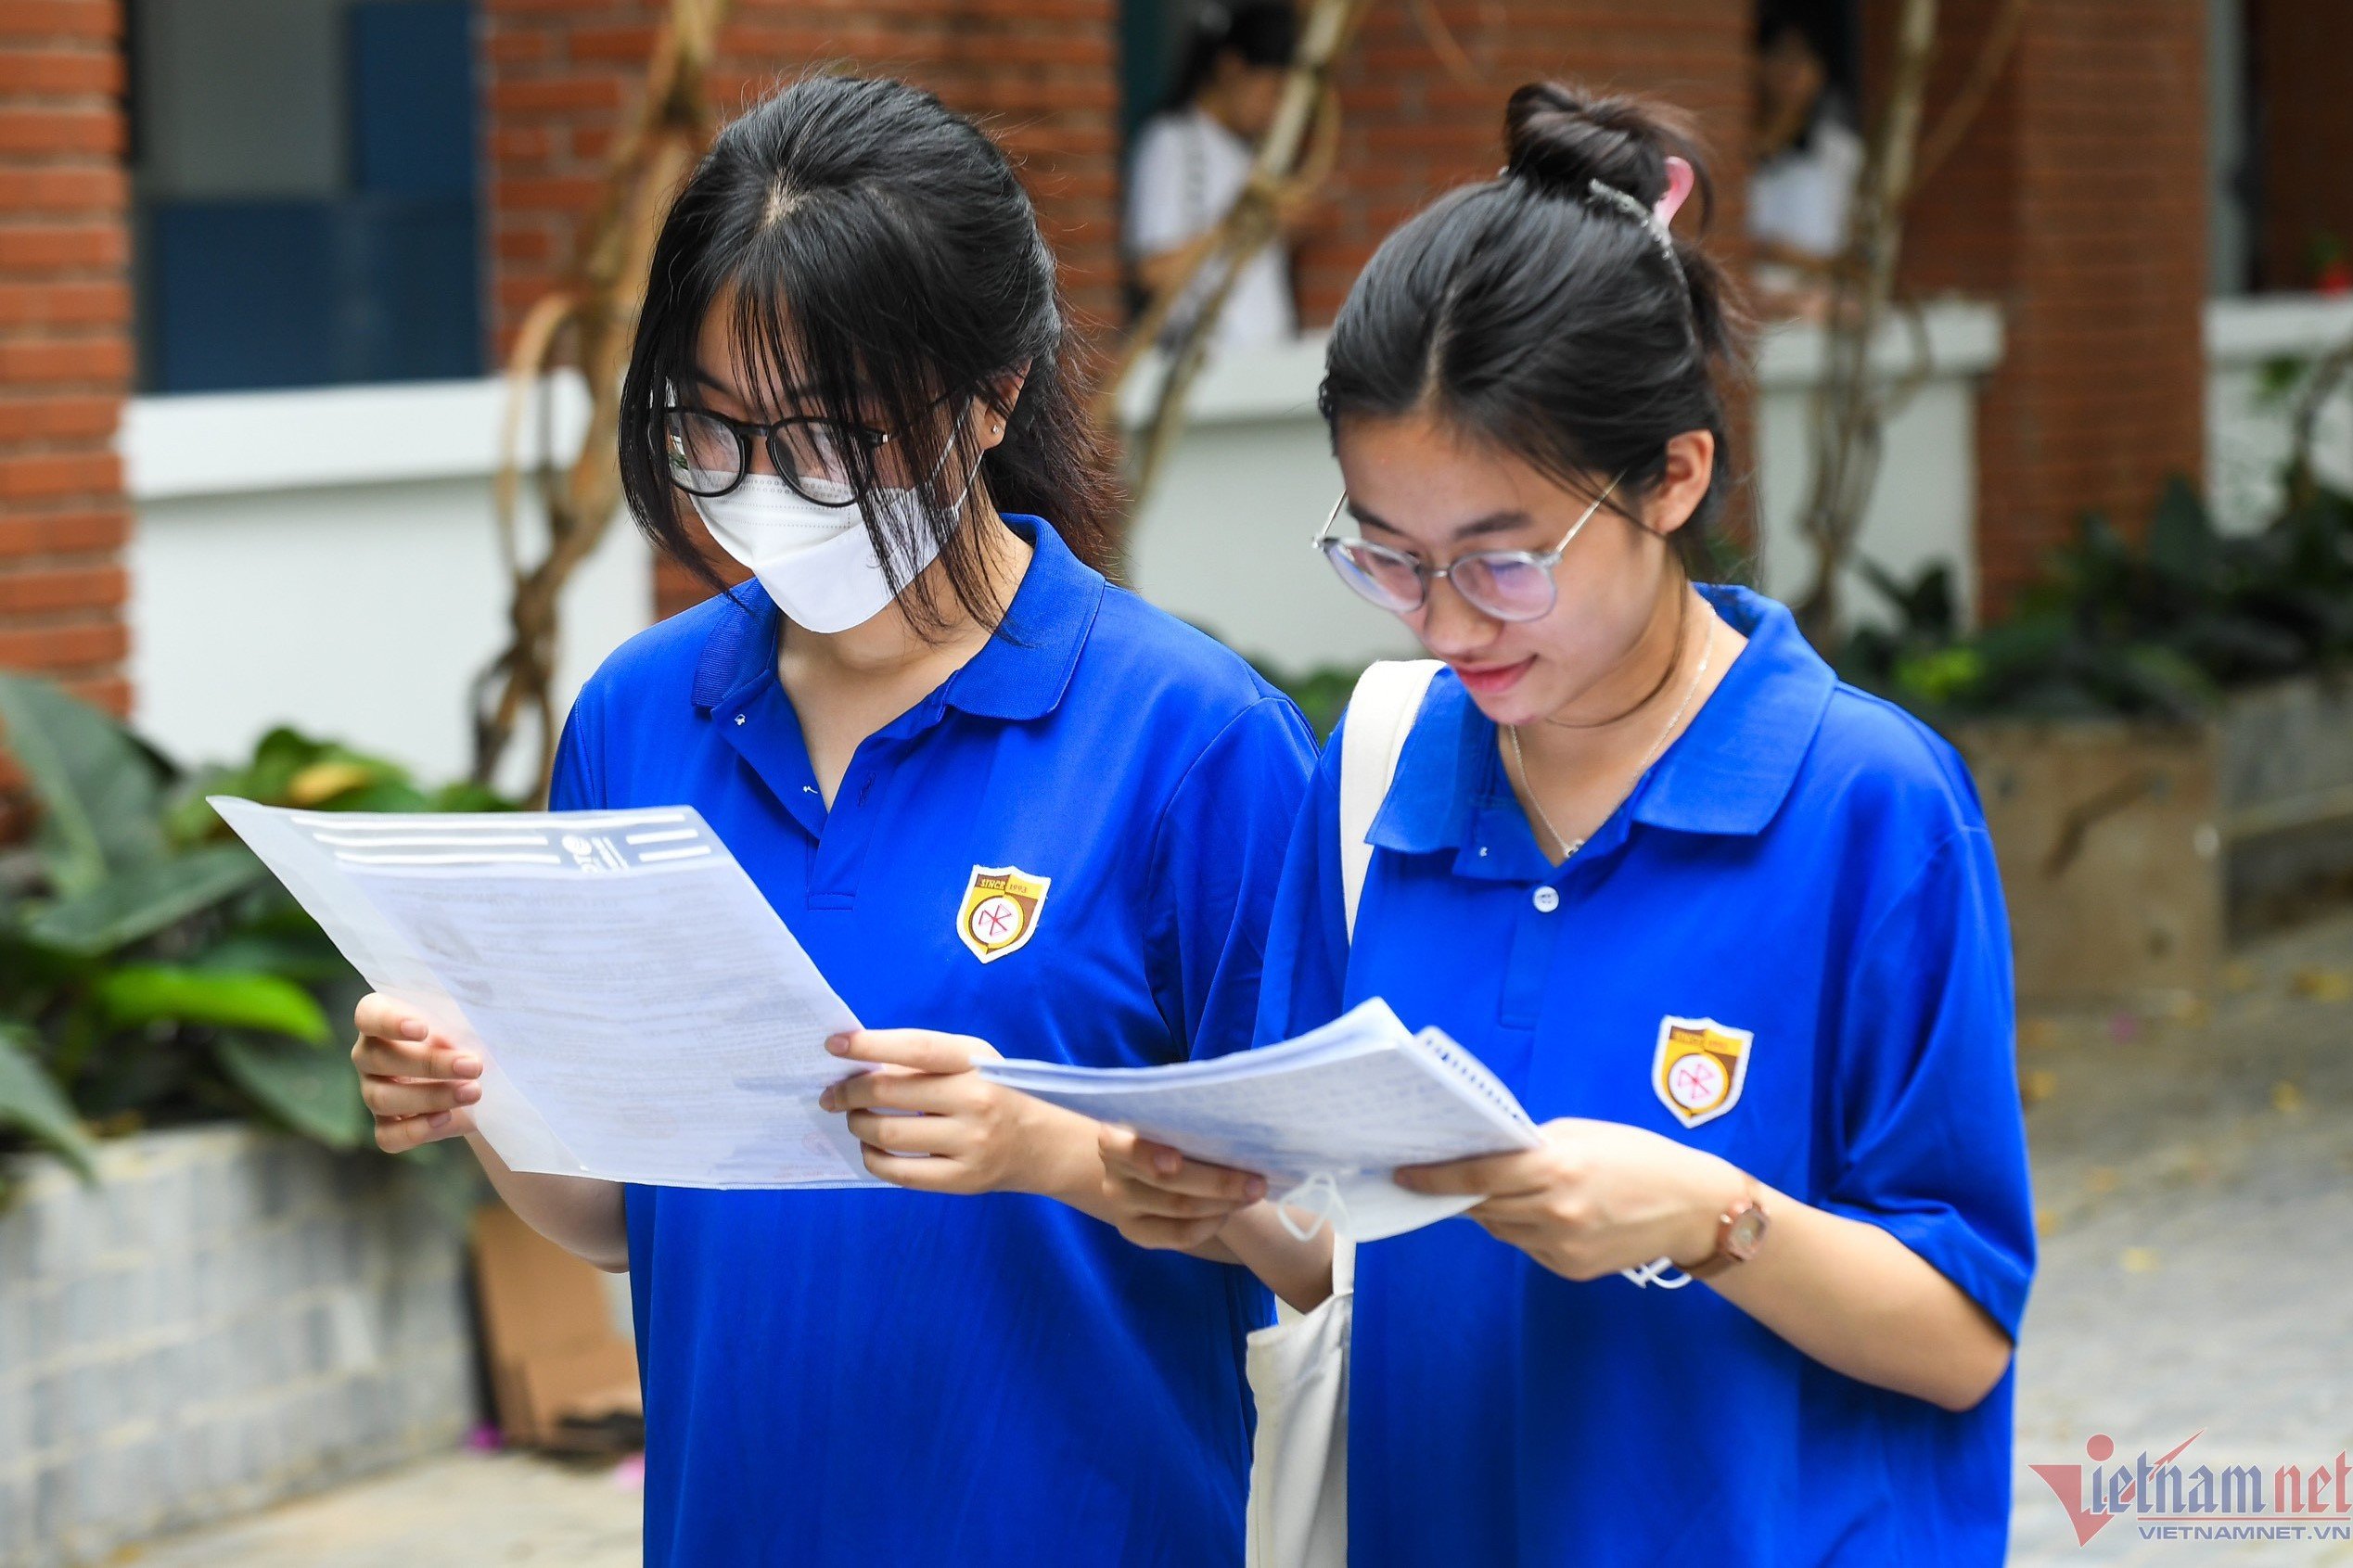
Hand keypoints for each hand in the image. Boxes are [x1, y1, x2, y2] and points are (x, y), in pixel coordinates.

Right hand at [351, 993, 482, 1153]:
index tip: (422, 1028)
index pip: (368, 1016)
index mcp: (381, 1018)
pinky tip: (447, 1118)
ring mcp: (372, 1091)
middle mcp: (368, 1055)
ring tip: (473, 1092)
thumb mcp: (464, 1020)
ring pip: (381, 1098)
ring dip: (431, 1097)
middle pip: (378, 1060)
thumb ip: (456, 1024)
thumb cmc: (465, 1033)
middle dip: (430, 1064)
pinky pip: (386, 1136)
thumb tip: (452, 1044)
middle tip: (473, 1066)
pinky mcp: (385, 1124)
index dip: (389, 1022)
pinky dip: (417, 1130)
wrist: (476, 1074)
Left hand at [819, 1028, 1059, 1194]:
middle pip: (889, 1092)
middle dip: (849, 1093)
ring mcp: (969, 1143)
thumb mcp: (973, 1063)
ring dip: (858, 1124)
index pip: (915, 1049)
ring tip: (856, 1119)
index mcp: (975, 1063)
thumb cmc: (996, 1094)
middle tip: (832, 1094)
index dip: (870, 1045)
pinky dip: (872, 1157)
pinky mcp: (961, 1180)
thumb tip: (861, 1064)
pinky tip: (870, 1147)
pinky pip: (898, 1171)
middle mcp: (975, 1100)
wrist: (1043, 1145)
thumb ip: (924, 1060)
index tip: (834, 1045)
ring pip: (887, 1133)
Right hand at [1096, 1126, 1266, 1250]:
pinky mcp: (1134, 1232)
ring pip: (1180, 1209)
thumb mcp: (1172, 1122)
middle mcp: (1113, 1174)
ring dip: (1224, 1202)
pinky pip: (1179, 1235)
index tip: (1175, 1160)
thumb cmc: (1168, 1133)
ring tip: (1253, 1192)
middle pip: (1168, 1183)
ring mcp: (1121, 1207)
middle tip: (1258, 1180)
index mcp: (1114, 1137)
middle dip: (1219, 1181)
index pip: (1126, 1148)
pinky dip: (1210, 1224)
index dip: (1149, 1155)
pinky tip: (1228, 1210)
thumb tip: (1237, 1121)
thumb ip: (1189, 1122)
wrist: (1144, 1164)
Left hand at [1396, 1118, 1743, 1281]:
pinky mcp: (1570, 1268)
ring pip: (1500, 1229)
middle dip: (1457, 1193)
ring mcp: (1561, 1246)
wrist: (1692, 1207)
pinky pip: (1527, 1246)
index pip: (1476, 1175)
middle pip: (1481, 1205)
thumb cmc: (1637, 1156)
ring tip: (1495, 1191)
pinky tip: (1540, 1213)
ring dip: (1490, 1211)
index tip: (1404, 1174)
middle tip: (1434, 1178)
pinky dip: (1523, 1228)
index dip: (1434, 1177)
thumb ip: (1529, 1146)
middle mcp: (1553, 1211)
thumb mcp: (1581, 1134)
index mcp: (1555, 1168)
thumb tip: (1482, 1155)